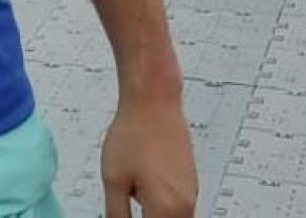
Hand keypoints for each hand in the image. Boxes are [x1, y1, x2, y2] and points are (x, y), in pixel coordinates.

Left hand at [102, 93, 197, 217]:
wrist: (154, 100)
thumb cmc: (135, 131)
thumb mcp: (113, 179)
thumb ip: (116, 213)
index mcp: (167, 209)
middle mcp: (186, 204)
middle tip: (128, 208)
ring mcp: (192, 191)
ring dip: (156, 216)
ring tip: (133, 196)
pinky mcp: (190, 180)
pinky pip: (179, 206)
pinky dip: (163, 206)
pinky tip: (144, 190)